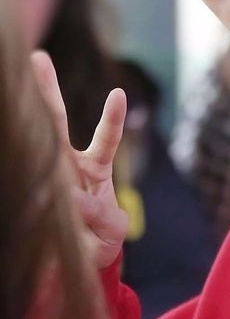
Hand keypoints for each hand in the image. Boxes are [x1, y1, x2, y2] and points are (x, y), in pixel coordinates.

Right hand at [31, 51, 128, 268]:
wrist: (80, 260)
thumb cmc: (98, 237)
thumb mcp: (110, 228)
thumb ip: (100, 215)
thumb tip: (73, 201)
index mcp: (95, 168)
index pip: (106, 139)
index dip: (112, 118)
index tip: (118, 94)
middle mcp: (71, 165)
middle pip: (57, 122)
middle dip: (46, 90)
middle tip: (36, 58)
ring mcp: (54, 176)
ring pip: (41, 139)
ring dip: (30, 112)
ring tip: (22, 78)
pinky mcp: (42, 193)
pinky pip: (32, 178)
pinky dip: (28, 165)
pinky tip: (21, 140)